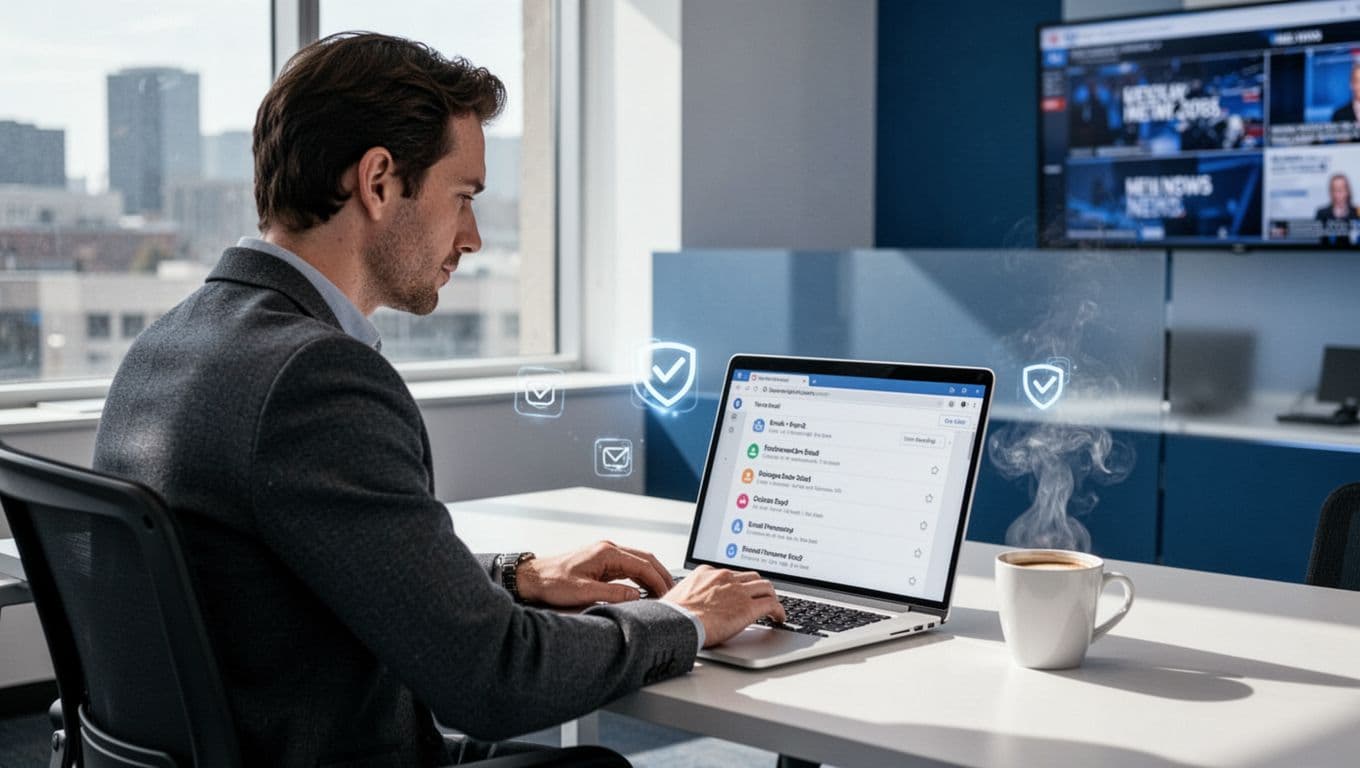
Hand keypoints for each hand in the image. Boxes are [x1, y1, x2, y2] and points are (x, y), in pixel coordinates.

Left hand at [516, 540, 673, 606]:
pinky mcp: (602, 563)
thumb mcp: (584, 592)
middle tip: (672, 593)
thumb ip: (613, 594)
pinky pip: (628, 568)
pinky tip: (644, 590)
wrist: (533, 577)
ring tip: (662, 594)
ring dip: (651, 576)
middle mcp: (609, 550)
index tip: (668, 594)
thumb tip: (637, 596)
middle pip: (645, 559)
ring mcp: (606, 555)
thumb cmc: (553, 582)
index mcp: (607, 553)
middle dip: (661, 575)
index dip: (658, 580)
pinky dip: (640, 578)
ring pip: (638, 562)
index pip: (643, 564)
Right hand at [661, 565, 785, 646]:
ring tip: (773, 607)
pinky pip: (771, 604)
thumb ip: (690, 594)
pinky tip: (779, 618)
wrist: (676, 622)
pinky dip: (779, 610)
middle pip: (751, 576)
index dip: (740, 584)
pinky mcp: (748, 607)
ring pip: (765, 586)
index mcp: (707, 572)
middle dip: (758, 586)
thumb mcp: (678, 595)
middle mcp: (725, 577)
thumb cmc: (672, 614)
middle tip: (761, 596)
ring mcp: (738, 591)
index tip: (742, 591)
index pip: (731, 574)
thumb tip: (687, 604)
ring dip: (771, 596)